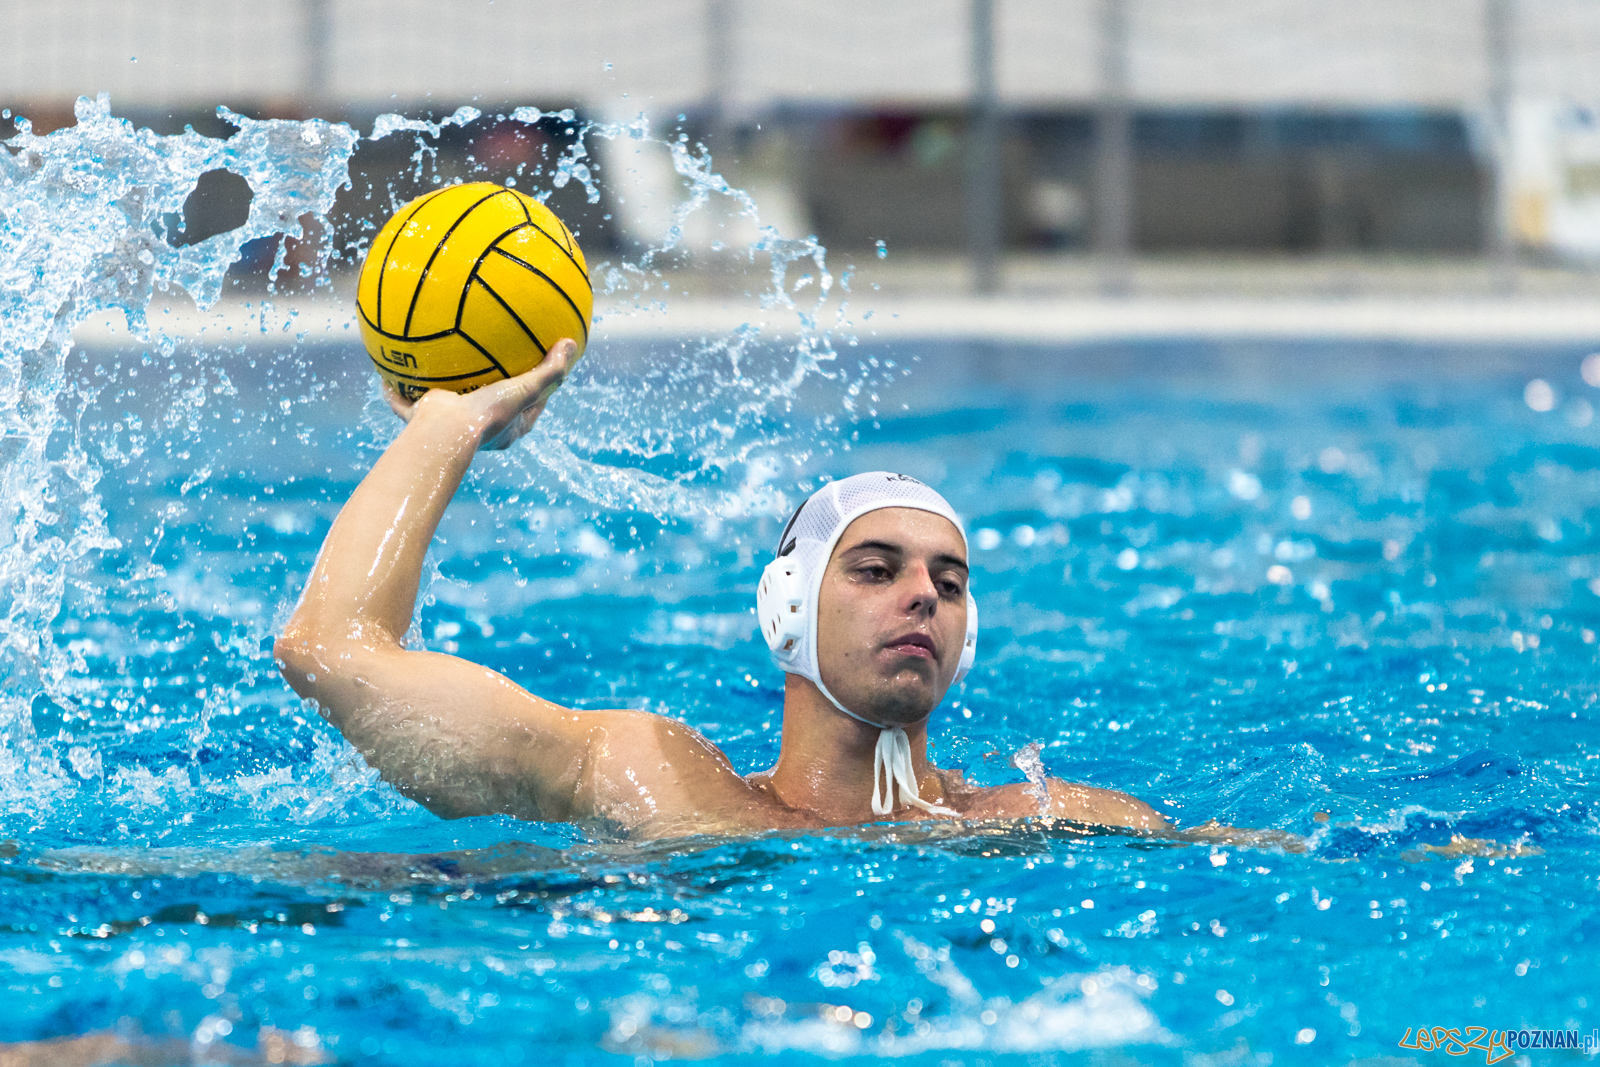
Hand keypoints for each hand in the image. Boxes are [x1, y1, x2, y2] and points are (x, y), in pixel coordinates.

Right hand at [382, 339, 574, 450]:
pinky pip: (404, 405)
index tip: (538, 367)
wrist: (447, 433)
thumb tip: (572, 343)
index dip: (535, 388)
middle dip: (486, 389)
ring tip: (435, 367)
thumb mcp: (526, 389)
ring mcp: (448, 426)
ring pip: (442, 406)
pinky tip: (386, 374)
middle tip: (489, 364)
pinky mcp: (421, 422)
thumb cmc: (490, 414)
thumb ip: (551, 370)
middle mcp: (479, 430)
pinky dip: (395, 393)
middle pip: (485, 406)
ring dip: (439, 391)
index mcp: (507, 428)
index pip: (527, 406)